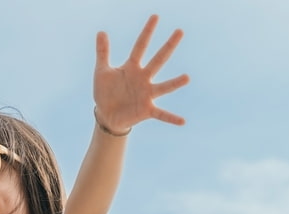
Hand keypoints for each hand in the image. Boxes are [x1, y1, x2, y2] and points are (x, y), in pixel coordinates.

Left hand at [93, 14, 189, 130]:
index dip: (147, 32)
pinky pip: (161, 114)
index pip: (140, 46)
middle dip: (168, 46)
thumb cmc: (106, 92)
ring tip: (187, 78)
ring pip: (163, 87)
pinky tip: (183, 121)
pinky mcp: (147, 110)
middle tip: (179, 31)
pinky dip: (171, 118)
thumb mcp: (102, 71)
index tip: (155, 16)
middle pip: (158, 60)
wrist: (106, 115)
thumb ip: (103, 52)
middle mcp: (143, 78)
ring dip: (175, 83)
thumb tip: (101, 31)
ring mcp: (147, 94)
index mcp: (132, 67)